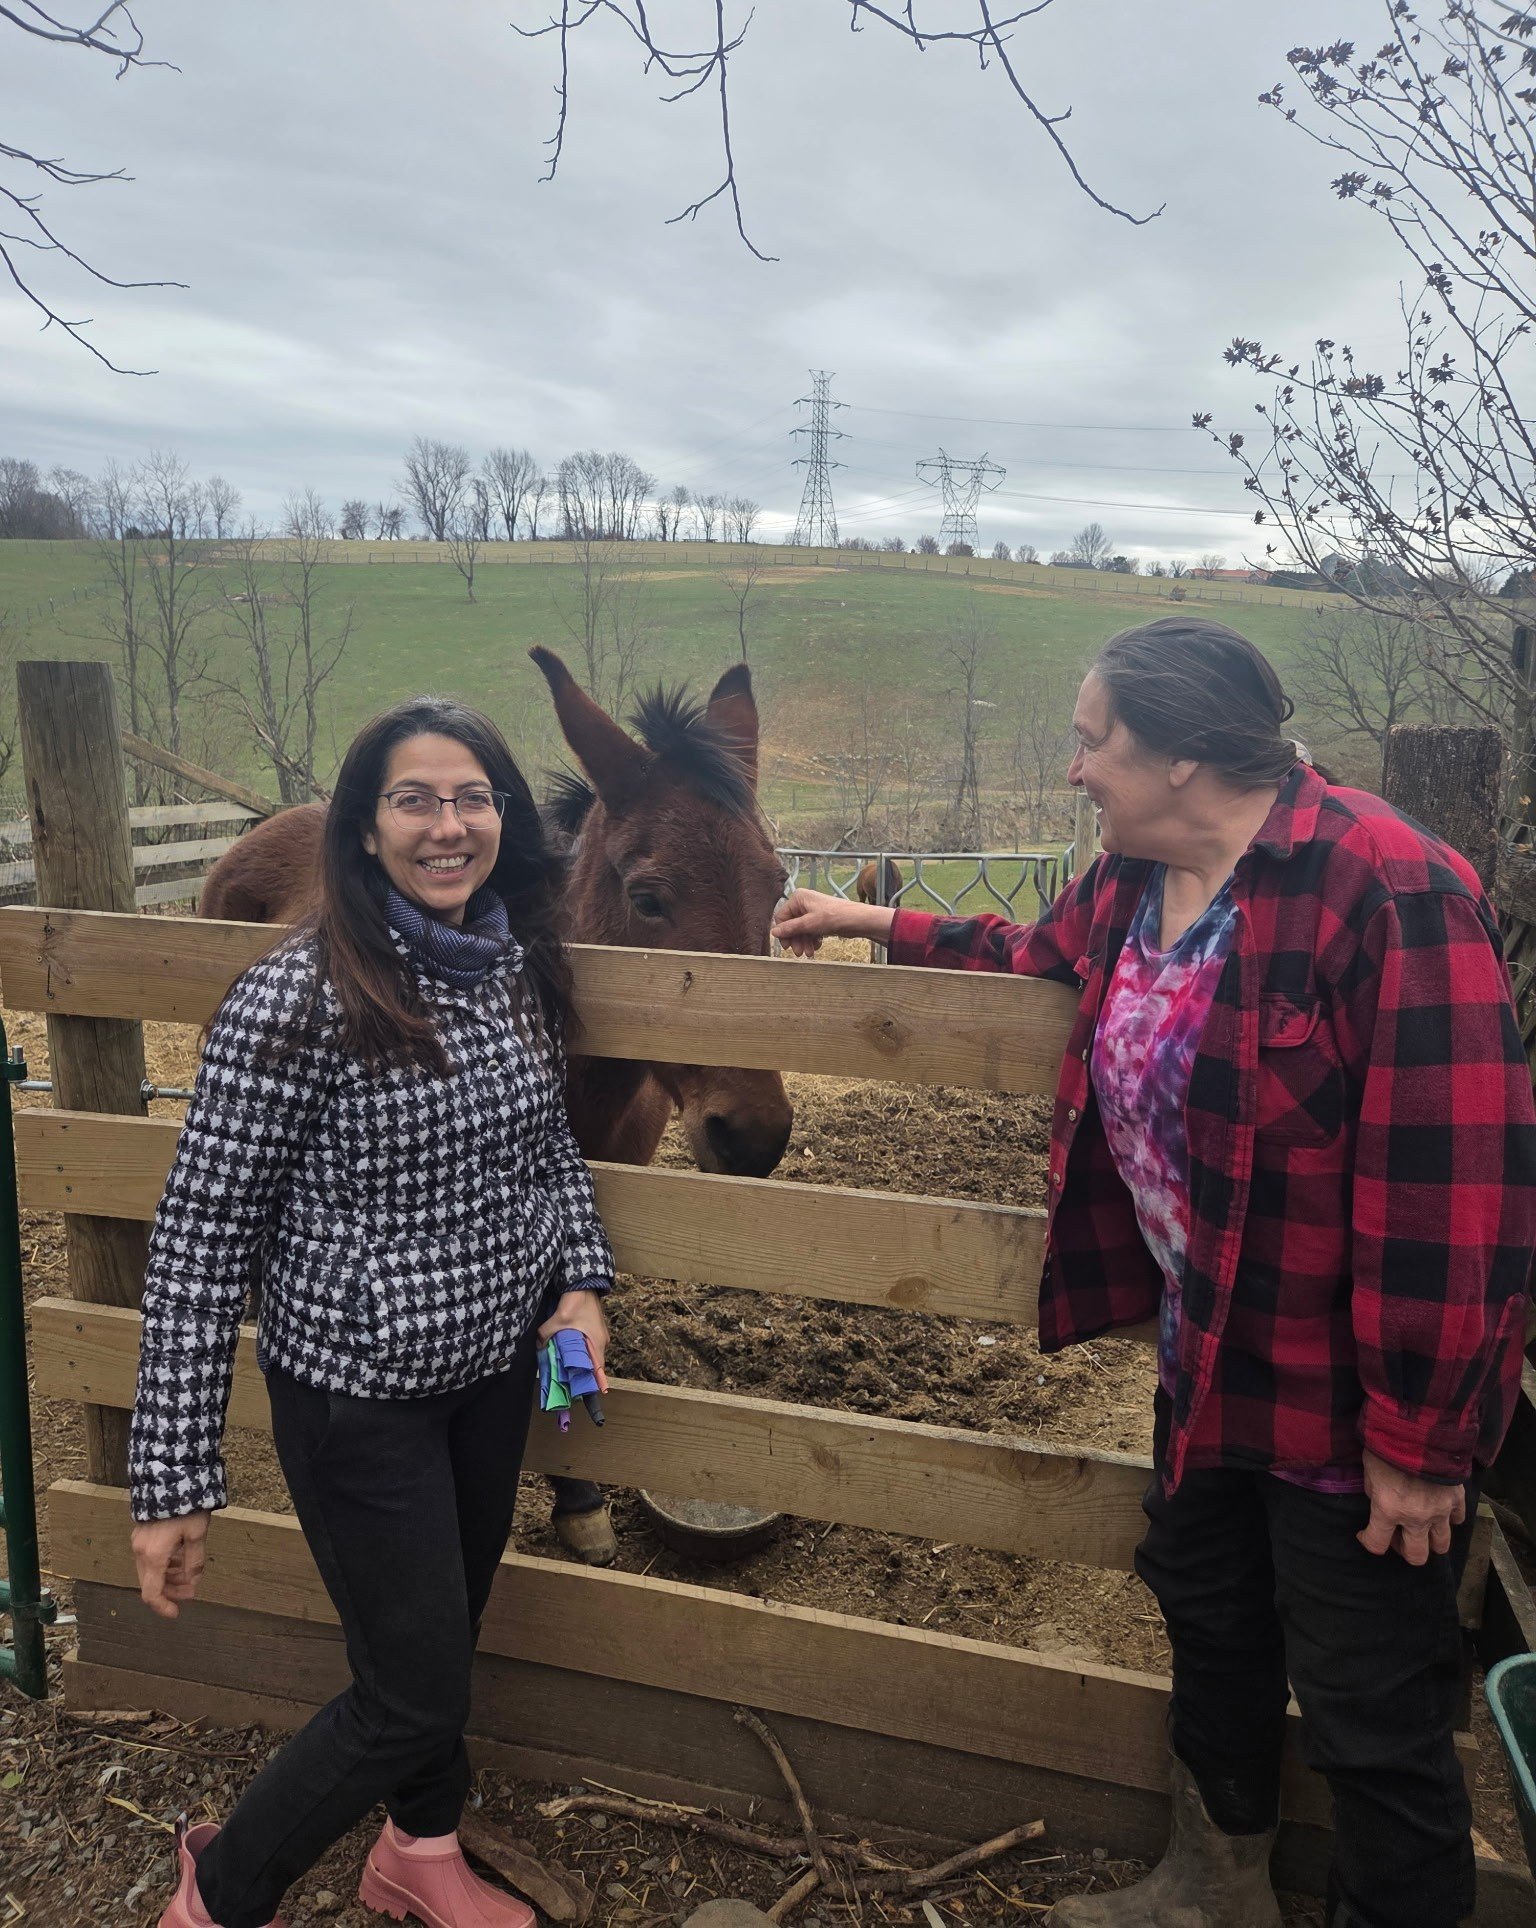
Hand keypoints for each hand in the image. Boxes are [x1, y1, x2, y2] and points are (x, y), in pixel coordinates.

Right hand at [131, 1512, 210, 1619]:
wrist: (171, 1476)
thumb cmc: (187, 1506)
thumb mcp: (197, 1534)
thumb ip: (194, 1561)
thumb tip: (192, 1582)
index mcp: (153, 1556)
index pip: (151, 1593)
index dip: (163, 1606)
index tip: (176, 1613)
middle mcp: (141, 1552)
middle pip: (151, 1582)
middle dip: (171, 1590)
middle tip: (191, 1590)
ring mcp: (139, 1541)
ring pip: (151, 1569)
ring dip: (169, 1576)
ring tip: (190, 1574)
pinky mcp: (142, 1532)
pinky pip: (151, 1557)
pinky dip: (165, 1563)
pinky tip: (181, 1558)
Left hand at [538, 1288, 609, 1392]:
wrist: (583, 1284)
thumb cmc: (577, 1302)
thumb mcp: (559, 1319)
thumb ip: (547, 1334)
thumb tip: (539, 1346)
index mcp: (598, 1343)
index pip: (599, 1370)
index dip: (593, 1383)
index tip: (584, 1394)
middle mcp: (601, 1341)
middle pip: (593, 1364)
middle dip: (582, 1374)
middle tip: (569, 1384)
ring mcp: (598, 1335)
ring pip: (590, 1355)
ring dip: (580, 1362)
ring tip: (565, 1370)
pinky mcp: (594, 1329)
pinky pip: (588, 1346)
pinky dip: (579, 1351)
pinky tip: (567, 1352)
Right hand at [772, 888, 893, 956]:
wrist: (857, 920)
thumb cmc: (834, 916)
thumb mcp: (809, 923)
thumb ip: (790, 928)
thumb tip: (774, 932)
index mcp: (799, 898)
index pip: (782, 917)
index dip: (784, 932)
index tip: (787, 946)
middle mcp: (804, 903)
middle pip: (792, 925)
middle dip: (796, 940)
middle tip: (799, 953)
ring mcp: (812, 912)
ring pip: (801, 930)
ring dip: (804, 943)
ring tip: (809, 954)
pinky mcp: (820, 920)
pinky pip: (810, 932)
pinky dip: (812, 940)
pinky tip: (816, 947)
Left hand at [1358, 1449, 1465, 1564]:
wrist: (1420, 1425)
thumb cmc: (1386, 1444)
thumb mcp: (1369, 1469)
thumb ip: (1374, 1492)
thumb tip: (1379, 1501)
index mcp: (1388, 1509)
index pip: (1377, 1544)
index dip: (1368, 1541)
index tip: (1365, 1533)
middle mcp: (1415, 1517)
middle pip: (1416, 1556)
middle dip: (1404, 1550)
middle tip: (1398, 1534)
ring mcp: (1440, 1511)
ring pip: (1441, 1546)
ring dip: (1430, 1541)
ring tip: (1421, 1527)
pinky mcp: (1457, 1499)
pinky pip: (1458, 1520)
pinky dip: (1449, 1519)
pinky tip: (1440, 1508)